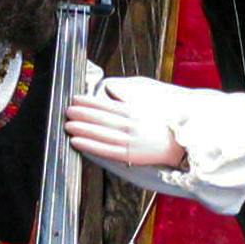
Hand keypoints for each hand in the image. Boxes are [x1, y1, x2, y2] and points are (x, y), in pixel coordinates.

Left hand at [64, 87, 187, 173]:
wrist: (177, 144)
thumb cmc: (160, 124)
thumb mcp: (146, 104)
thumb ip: (127, 97)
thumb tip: (110, 88)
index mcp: (133, 112)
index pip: (106, 105)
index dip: (89, 102)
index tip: (76, 99)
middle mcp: (130, 125)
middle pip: (101, 119)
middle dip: (82, 114)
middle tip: (67, 110)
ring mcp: (130, 141)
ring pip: (101, 134)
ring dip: (82, 129)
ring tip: (68, 125)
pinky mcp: (129, 155)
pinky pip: (106, 150)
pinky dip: (90, 146)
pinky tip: (77, 142)